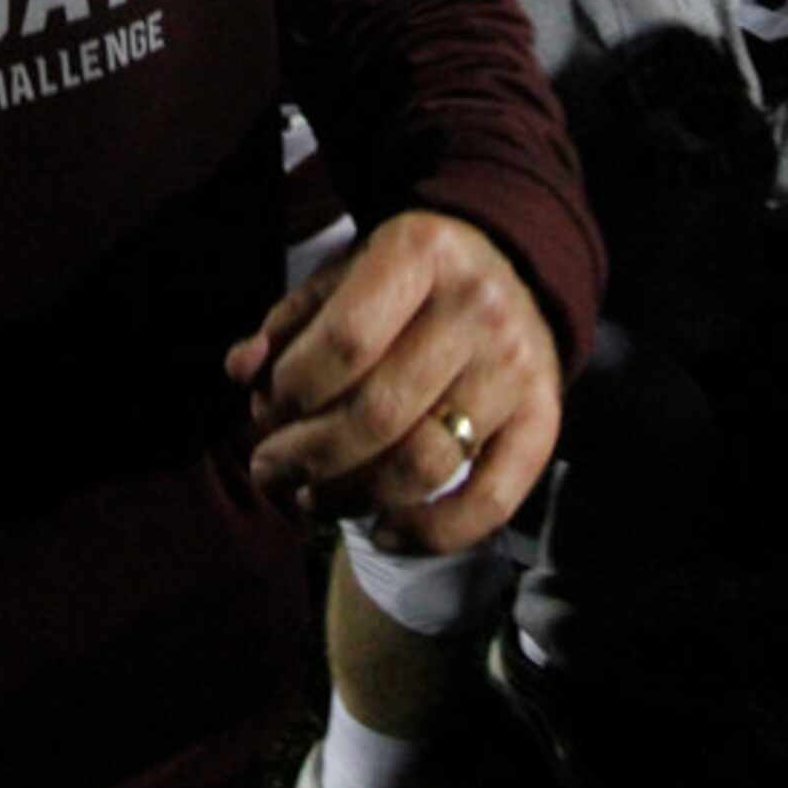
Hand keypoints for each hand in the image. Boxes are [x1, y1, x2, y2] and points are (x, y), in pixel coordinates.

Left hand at [224, 211, 560, 553]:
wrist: (514, 267)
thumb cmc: (407, 281)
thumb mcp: (345, 274)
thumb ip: (290, 322)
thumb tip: (243, 371)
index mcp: (422, 253)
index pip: (344, 341)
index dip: (292, 391)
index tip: (267, 409)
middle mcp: (478, 309)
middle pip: (378, 413)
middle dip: (307, 458)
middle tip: (268, 472)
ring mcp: (516, 367)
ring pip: (425, 463)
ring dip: (353, 499)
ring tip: (312, 499)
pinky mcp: (544, 418)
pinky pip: (491, 499)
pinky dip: (431, 533)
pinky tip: (382, 534)